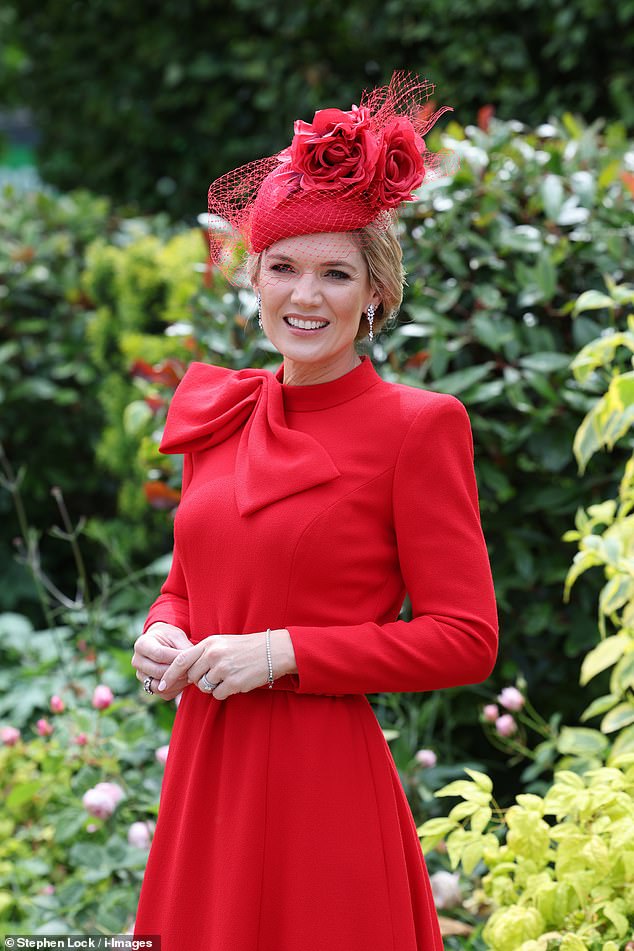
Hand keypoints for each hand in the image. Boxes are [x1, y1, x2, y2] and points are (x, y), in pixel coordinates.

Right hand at [131, 622, 191, 700]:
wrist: (161, 644)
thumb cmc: (170, 638)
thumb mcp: (177, 636)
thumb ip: (183, 648)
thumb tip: (194, 661)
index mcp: (142, 644)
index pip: (159, 654)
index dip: (176, 658)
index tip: (191, 657)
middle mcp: (137, 661)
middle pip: (158, 671)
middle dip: (178, 671)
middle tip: (193, 669)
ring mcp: (141, 675)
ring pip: (159, 686)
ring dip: (177, 683)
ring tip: (190, 676)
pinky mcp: (148, 686)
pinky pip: (163, 694)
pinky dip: (176, 689)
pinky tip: (185, 681)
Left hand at [157, 629, 296, 700]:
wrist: (272, 651)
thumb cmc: (246, 648)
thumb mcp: (222, 643)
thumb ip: (203, 654)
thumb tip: (185, 671)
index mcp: (209, 643)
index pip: (181, 660)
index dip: (170, 675)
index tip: (162, 686)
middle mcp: (213, 655)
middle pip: (192, 677)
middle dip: (199, 680)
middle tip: (215, 675)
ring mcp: (223, 669)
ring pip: (204, 687)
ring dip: (213, 686)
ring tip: (228, 676)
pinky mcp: (233, 682)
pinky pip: (218, 694)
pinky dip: (225, 692)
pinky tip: (236, 681)